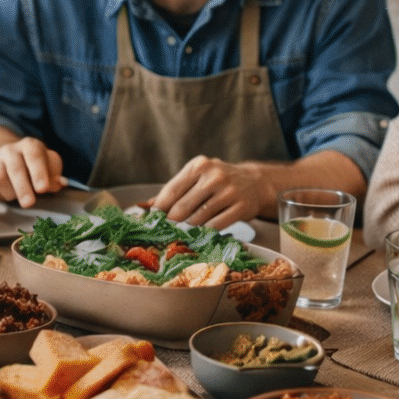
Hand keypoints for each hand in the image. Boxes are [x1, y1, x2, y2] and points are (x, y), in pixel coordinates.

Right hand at [0, 137, 63, 207]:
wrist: (10, 160)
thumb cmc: (34, 166)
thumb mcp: (49, 167)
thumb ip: (55, 176)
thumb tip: (61, 183)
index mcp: (29, 145)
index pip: (34, 156)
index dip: (39, 172)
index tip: (43, 189)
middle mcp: (10, 150)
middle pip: (15, 168)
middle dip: (23, 188)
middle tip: (29, 204)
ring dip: (10, 192)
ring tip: (17, 196)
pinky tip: (4, 194)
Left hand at [151, 156, 271, 228]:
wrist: (255, 182)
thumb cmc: (218, 181)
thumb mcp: (196, 177)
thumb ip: (173, 191)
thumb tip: (144, 207)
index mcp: (198, 166)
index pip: (171, 191)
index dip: (159, 209)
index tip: (153, 221)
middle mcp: (214, 176)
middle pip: (181, 208)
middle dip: (172, 222)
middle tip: (168, 230)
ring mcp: (229, 192)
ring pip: (197, 220)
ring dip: (189, 229)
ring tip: (186, 230)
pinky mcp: (241, 207)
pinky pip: (215, 227)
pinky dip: (205, 233)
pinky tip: (202, 233)